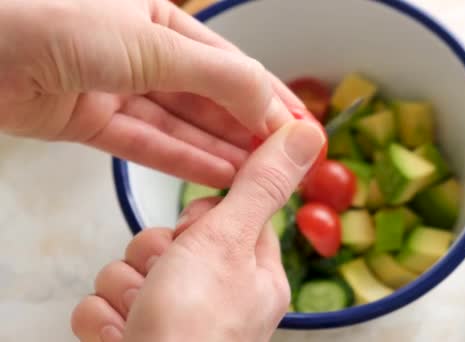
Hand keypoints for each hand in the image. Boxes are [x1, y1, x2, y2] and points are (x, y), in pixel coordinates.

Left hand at [0, 0, 302, 187]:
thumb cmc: (57, 19)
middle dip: (247, 128)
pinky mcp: (88, 122)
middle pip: (207, 97)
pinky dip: (181, 161)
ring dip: (220, 149)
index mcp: (159, 18)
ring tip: (258, 175)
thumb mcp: (153, 43)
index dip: (265, 96)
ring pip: (180, 125)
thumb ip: (216, 77)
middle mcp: (141, 52)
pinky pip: (146, 143)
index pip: (228, 64)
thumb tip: (268, 104)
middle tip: (284, 159)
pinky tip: (217, 175)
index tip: (298, 127)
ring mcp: (114, 87)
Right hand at [71, 121, 324, 341]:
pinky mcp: (133, 338)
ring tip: (142, 316)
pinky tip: (123, 335)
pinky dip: (105, 319)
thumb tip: (306, 134)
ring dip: (126, 289)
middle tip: (166, 280)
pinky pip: (102, 304)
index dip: (200, 220)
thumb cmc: (196, 327)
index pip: (225, 217)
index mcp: (253, 275)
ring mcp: (172, 319)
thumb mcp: (228, 240)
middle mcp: (217, 299)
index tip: (194, 235)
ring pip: (130, 269)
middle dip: (156, 256)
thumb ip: (259, 185)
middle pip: (170, 241)